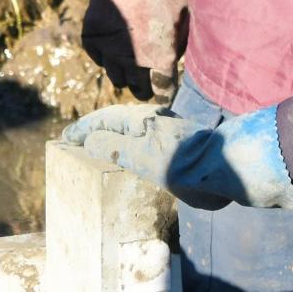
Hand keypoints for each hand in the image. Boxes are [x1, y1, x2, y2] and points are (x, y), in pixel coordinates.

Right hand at [63, 103, 292, 209]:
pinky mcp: (177, 150)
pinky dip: (127, 152)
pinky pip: (143, 147)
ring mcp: (166, 135)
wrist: (227, 171)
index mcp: (141, 120)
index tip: (65, 139)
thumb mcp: (141, 156)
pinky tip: (127, 164)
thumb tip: (90, 139)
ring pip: (130, 136)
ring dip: (110, 142)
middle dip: (95, 133)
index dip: (83, 130)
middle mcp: (152, 123)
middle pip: (116, 125)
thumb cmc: (184, 164)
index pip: (103, 121)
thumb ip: (113, 147)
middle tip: (75, 145)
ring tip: (95, 155)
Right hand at [82, 0, 187, 99]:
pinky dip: (105, 57)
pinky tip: (112, 50)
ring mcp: (109, 50)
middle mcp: (133, 61)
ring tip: (130, 68)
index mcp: (161, 59)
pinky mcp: (92, 36)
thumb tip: (177, 53)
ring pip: (117, 78)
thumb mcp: (187, 16)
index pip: (163, 92)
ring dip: (125, 75)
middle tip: (148, 83)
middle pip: (139, 89)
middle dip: (145, 88)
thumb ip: (182, 41)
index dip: (166, 94)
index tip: (166, 92)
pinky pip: (97, 58)